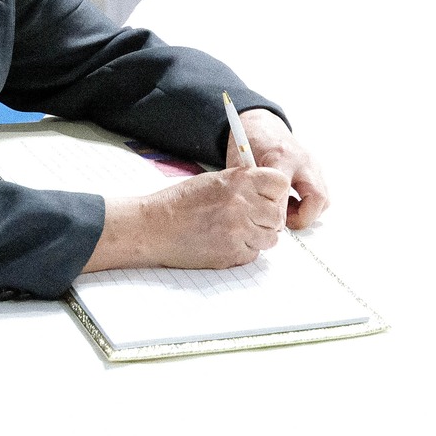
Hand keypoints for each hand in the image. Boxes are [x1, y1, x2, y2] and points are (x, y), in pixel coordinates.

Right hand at [103, 165, 292, 269]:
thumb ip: (242, 184)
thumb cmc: (180, 203)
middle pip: (277, 216)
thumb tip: (265, 192)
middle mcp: (242, 204)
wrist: (155, 228)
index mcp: (238, 181)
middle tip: (251, 220)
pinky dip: (244, 250)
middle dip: (266, 219)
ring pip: (270, 238)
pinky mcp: (232, 252)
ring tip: (237, 232)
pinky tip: (225, 242)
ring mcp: (238, 230)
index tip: (267, 198)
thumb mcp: (213, 181)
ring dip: (258, 237)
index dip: (275, 193)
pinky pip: (254, 254)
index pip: (280, 184)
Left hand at [237, 108, 329, 228]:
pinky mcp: (316, 170)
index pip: (285, 191)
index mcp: (280, 156)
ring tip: (286, 212)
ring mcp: (313, 165)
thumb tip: (254, 220)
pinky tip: (290, 204)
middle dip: (303, 218)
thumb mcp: (240, 165)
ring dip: (308, 212)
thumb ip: (248, 190)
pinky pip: (321, 194)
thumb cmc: (248, 144)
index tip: (270, 225)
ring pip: (324, 198)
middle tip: (284, 223)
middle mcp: (302, 160)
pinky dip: (310, 205)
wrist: (261, 125)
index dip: (278, 214)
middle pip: (317, 197)